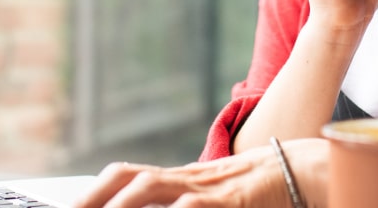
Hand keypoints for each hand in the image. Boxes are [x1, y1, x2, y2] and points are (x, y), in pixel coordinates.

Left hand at [75, 139, 328, 207]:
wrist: (307, 173)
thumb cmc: (261, 195)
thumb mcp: (213, 200)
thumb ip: (182, 201)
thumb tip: (153, 201)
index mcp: (180, 180)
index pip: (126, 177)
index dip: (93, 192)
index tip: (70, 206)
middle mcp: (187, 178)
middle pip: (126, 176)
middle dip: (92, 196)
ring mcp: (207, 186)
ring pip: (150, 185)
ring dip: (120, 201)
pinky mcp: (230, 199)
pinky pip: (192, 206)